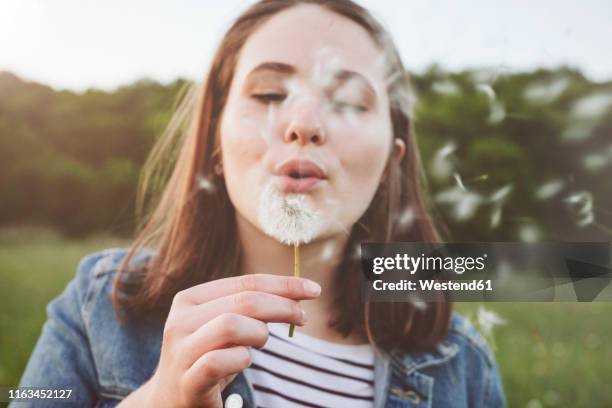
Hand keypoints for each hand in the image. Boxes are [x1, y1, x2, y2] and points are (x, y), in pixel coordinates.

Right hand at [120, 274, 320, 407]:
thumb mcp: (224, 326)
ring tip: (260, 344)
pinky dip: (241, 359)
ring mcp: (180, 352)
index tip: (313, 290)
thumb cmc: (208, 357)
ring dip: (258, 333)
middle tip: (302, 318)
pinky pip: (217, 362)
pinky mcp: (186, 382)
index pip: (245, 282)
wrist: (170, 401)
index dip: (283, 284)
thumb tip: (297, 293)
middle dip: (281, 306)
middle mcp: (180, 320)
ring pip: (230, 325)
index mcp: (190, 299)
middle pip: (243, 301)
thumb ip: (249, 308)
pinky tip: (244, 361)